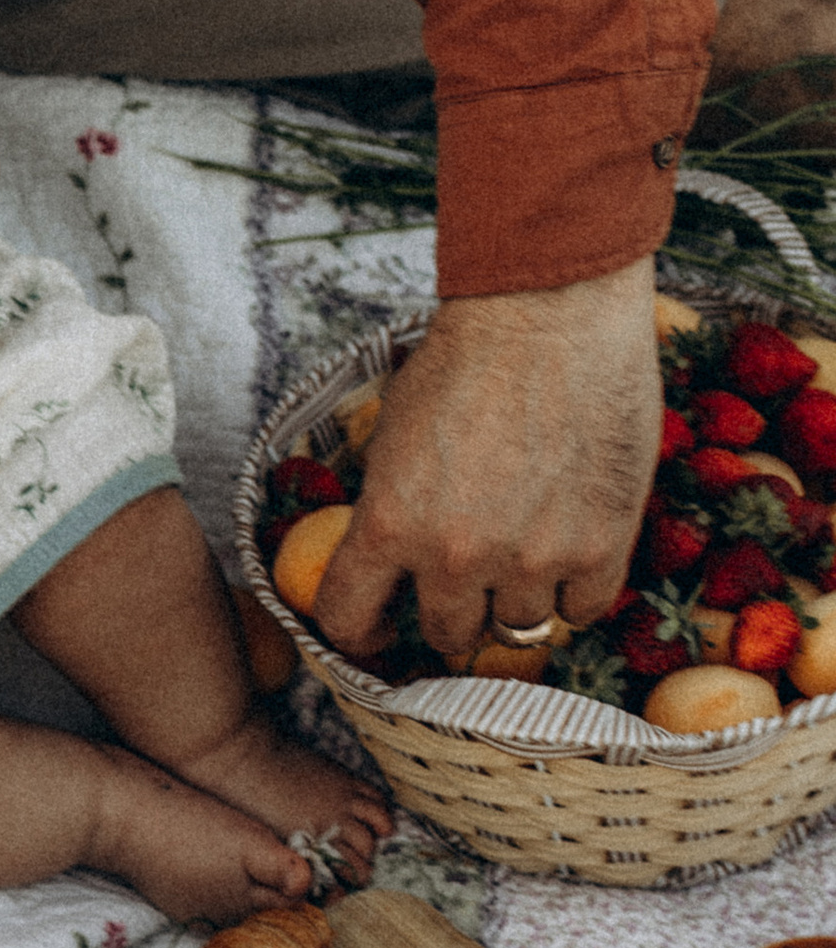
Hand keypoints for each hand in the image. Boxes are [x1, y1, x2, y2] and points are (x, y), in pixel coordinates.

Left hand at [313, 260, 660, 664]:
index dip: (360, 631)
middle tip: (467, 580)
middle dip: (450, 611)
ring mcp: (531, 559)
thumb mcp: (394, 433)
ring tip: (524, 554)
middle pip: (446, 633)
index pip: (348, 619)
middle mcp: (455, 556)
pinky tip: (569, 555)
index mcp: (389, 524)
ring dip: (516, 600)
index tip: (377, 627)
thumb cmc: (468, 357)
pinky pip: (581, 612)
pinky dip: (574, 593)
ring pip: (518, 630)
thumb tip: (388, 552)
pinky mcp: (600, 549)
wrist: (551, 314)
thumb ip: (392, 505)